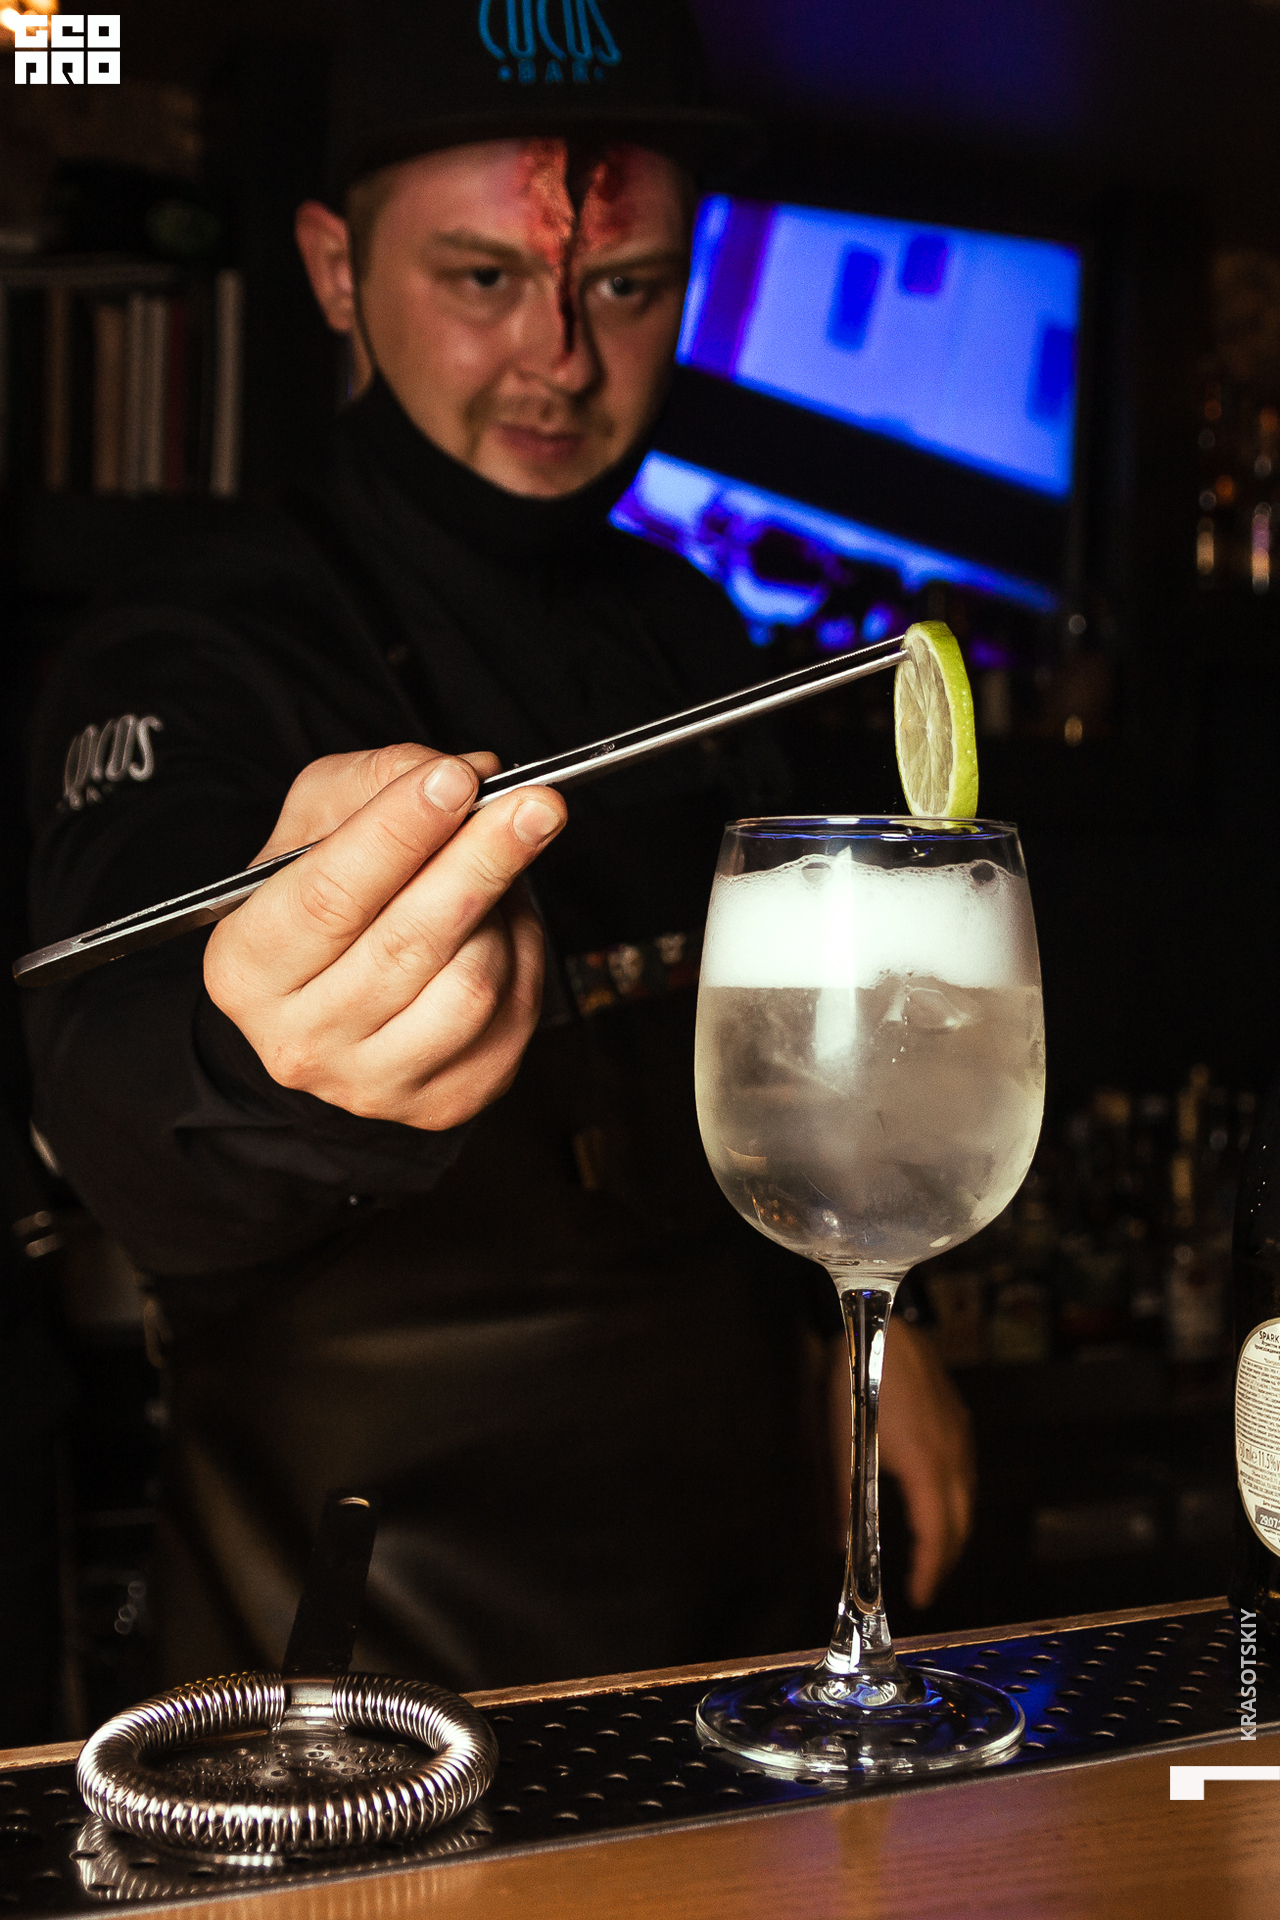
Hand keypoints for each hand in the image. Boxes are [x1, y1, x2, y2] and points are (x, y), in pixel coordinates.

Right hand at [203, 744, 566, 1130]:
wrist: (333, 1002)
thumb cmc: (322, 897)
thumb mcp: (317, 821)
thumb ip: (377, 781)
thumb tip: (465, 773)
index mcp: (245, 967)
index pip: (327, 897)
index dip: (397, 833)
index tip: (455, 780)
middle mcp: (298, 1039)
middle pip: (406, 944)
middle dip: (479, 861)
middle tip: (533, 803)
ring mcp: (371, 1083)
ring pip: (469, 986)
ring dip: (499, 913)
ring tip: (494, 872)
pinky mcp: (441, 1103)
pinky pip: (510, 1017)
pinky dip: (522, 955)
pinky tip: (501, 926)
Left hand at [829, 1315, 975, 1609]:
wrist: (883, 1323)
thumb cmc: (858, 1378)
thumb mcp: (840, 1438)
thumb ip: (844, 1494)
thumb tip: (840, 1542)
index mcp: (926, 1465)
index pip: (937, 1533)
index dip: (930, 1571)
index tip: (919, 1596)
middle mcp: (953, 1455)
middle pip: (961, 1522)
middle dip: (945, 1559)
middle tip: (923, 1582)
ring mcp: (960, 1435)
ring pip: (968, 1499)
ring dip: (952, 1531)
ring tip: (929, 1551)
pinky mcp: (959, 1419)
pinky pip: (966, 1475)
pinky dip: (956, 1502)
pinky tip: (937, 1502)